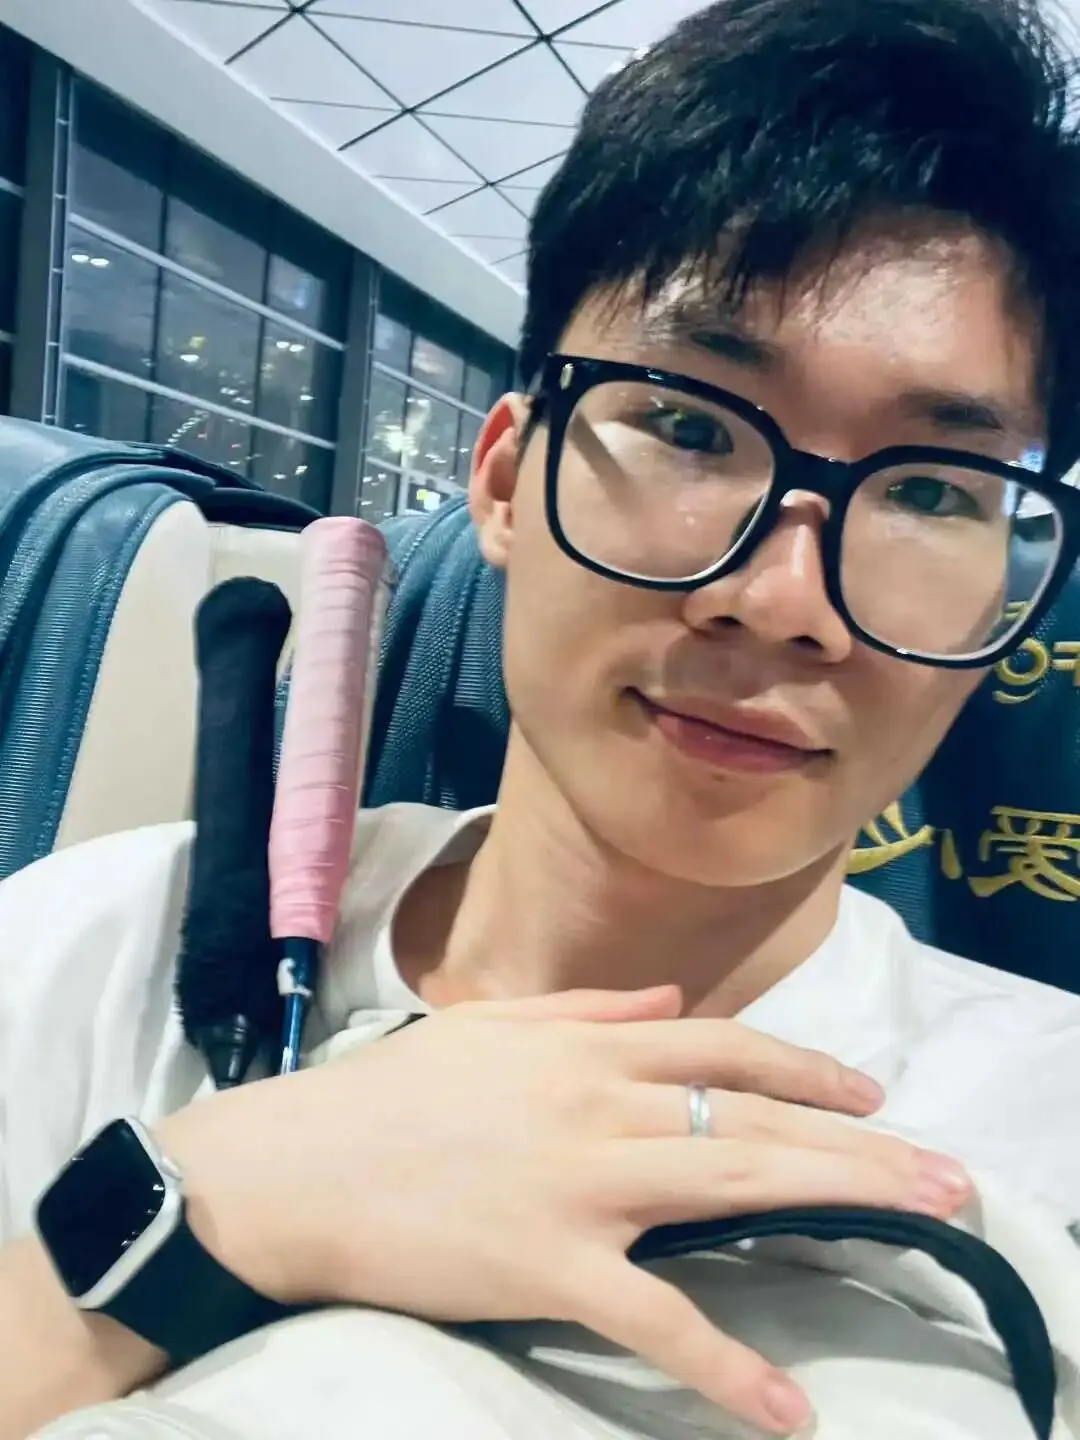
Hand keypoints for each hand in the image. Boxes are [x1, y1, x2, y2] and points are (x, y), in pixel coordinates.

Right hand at [159, 987, 970, 1436]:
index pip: (723, 1046)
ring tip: (922, 1220)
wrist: (294, 1164)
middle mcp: (600, 1101)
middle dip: (863, 1141)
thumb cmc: (388, 1095)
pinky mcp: (550, 1266)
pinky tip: (786, 1408)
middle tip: (948, 1172)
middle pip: (757, 1114)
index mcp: (585, 1046)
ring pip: (735, 1185)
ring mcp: (581, 1182)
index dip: (807, 1066)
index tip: (871, 1094)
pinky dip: (723, 1367)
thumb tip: (666, 999)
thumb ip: (586, 1006)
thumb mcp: (489, 1026)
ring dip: (840, 1200)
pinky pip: (654, 1320)